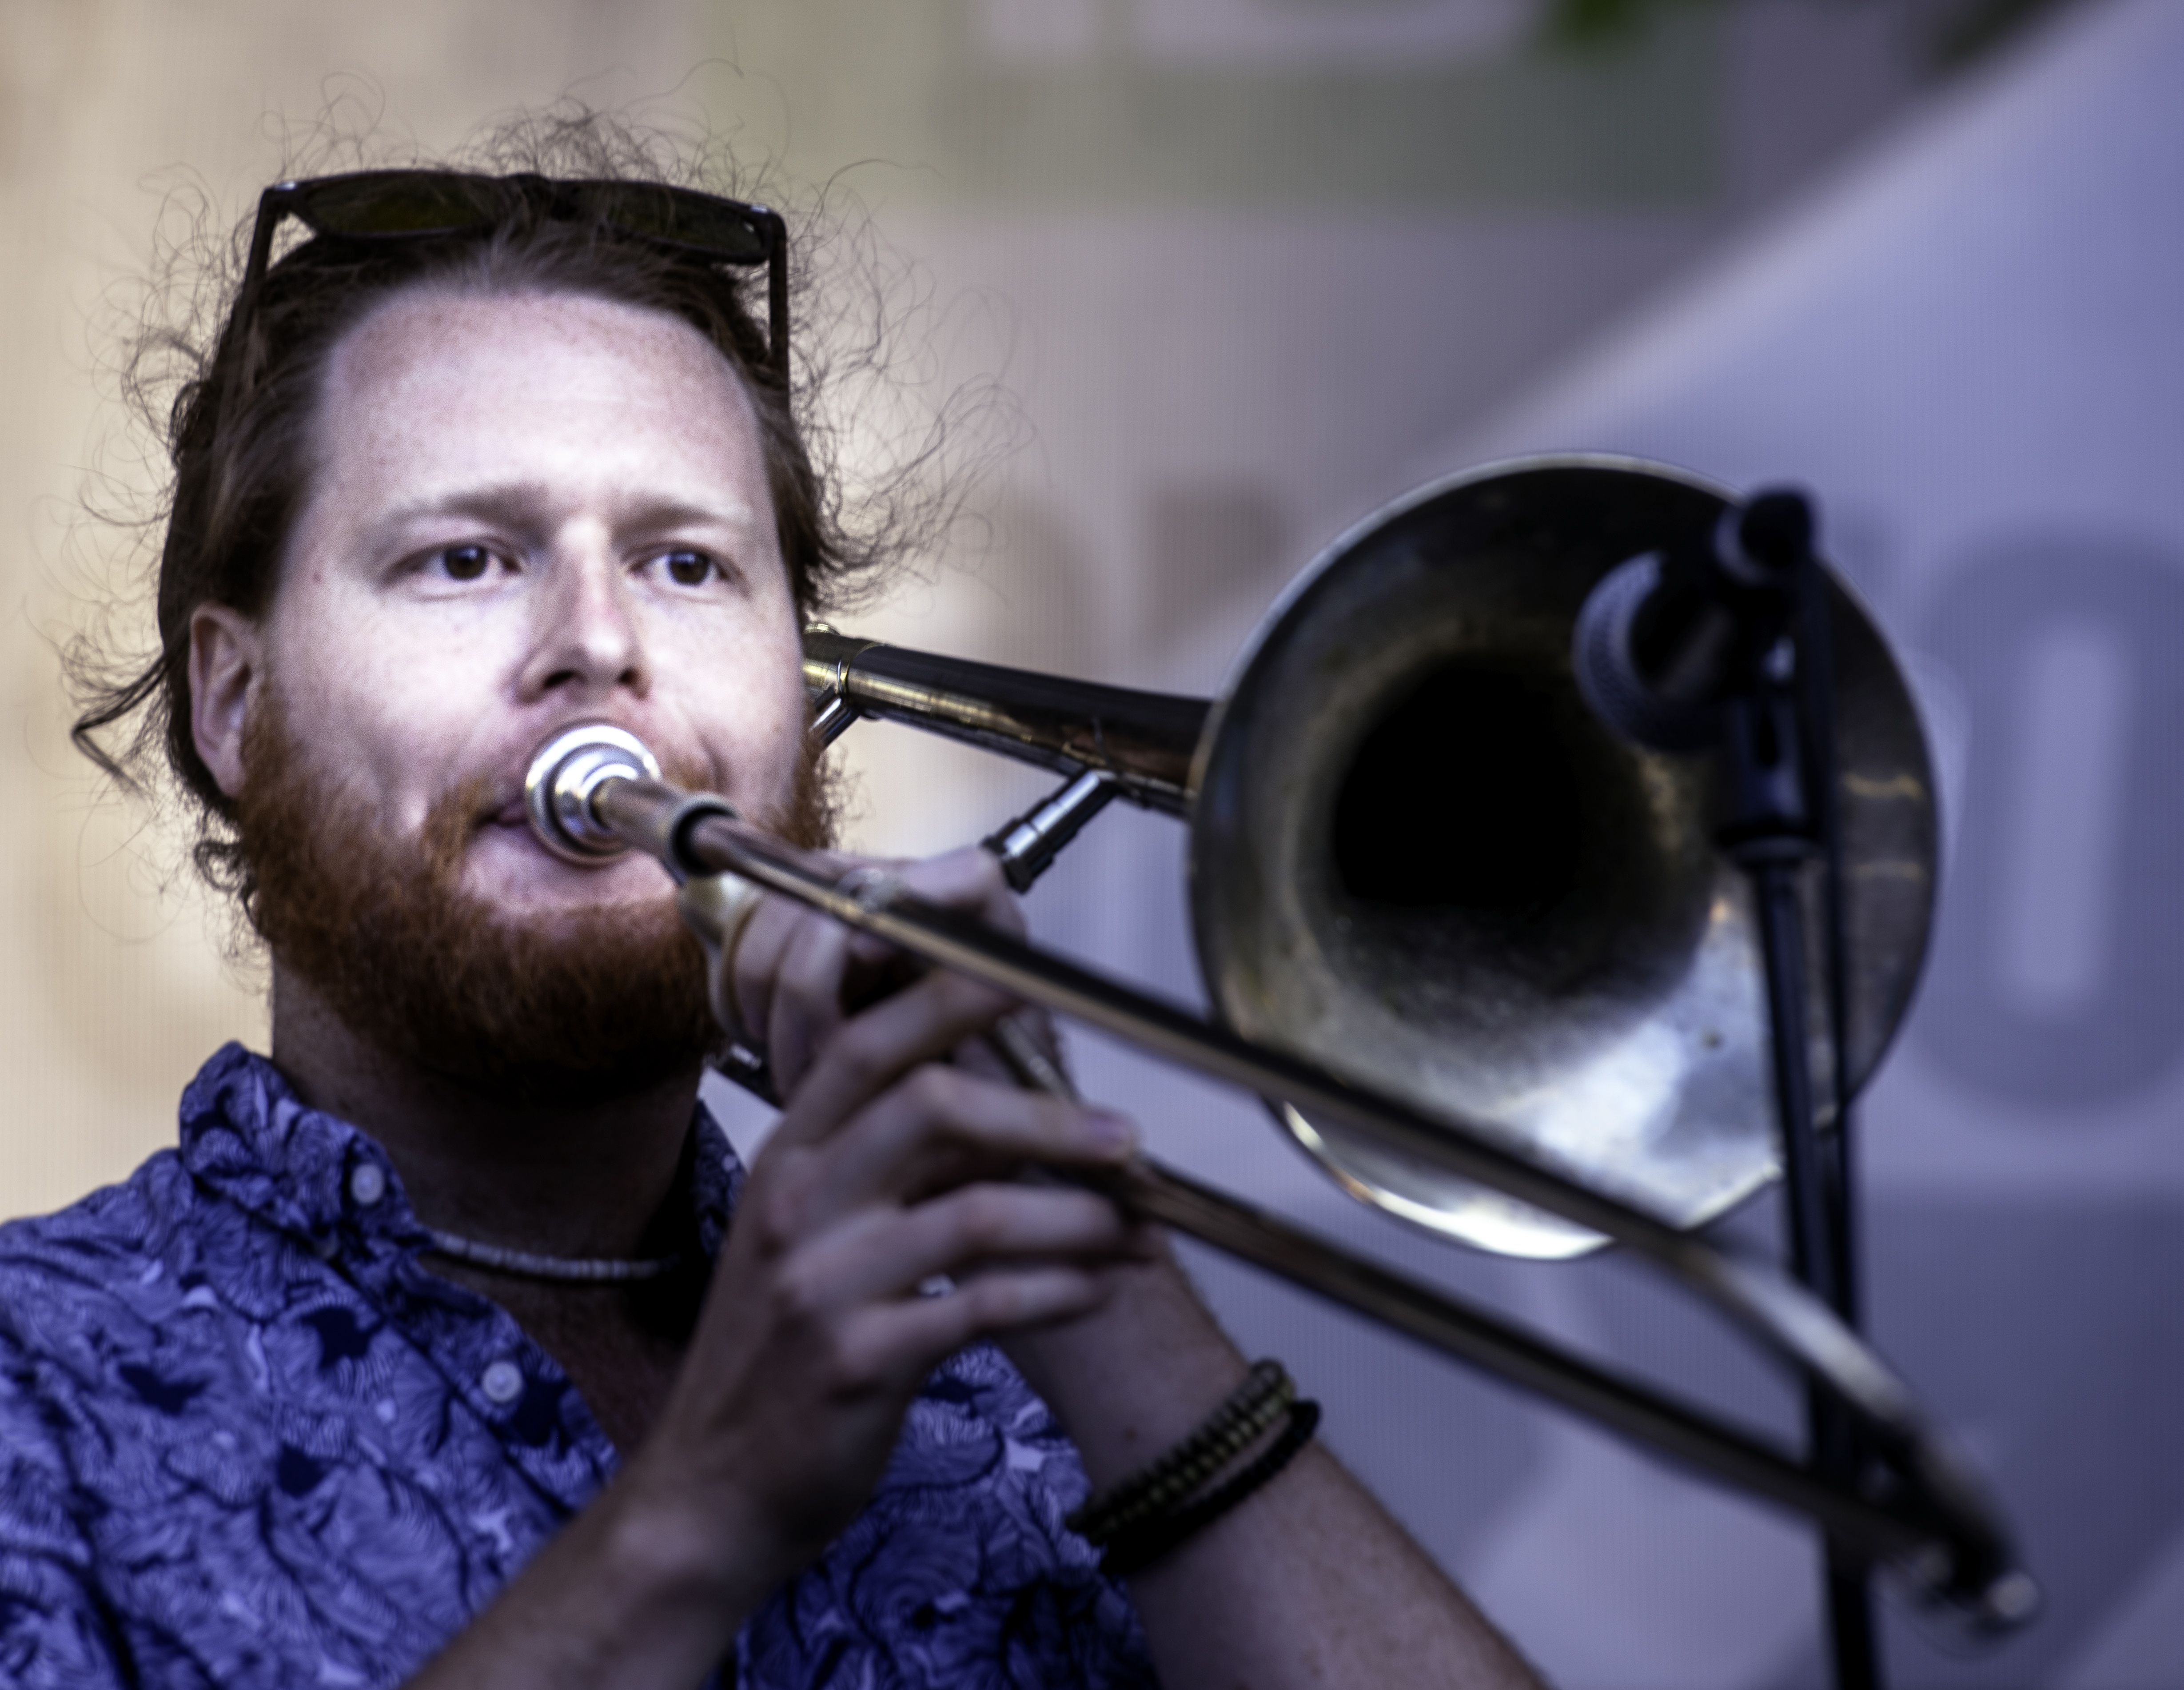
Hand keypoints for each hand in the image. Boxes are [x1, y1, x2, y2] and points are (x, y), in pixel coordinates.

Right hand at [623, 847, 1141, 1595]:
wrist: (709, 1494)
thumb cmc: (777, 1361)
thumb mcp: (809, 1243)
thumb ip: (886, 1171)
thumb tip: (1001, 1113)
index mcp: (787, 1159)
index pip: (866, 1043)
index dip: (949, 1000)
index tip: (1029, 981)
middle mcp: (797, 1204)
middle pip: (933, 1108)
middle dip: (1045, 1118)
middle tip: (1126, 1139)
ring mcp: (822, 1283)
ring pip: (975, 1213)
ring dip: (1074, 1220)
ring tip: (1135, 1232)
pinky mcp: (857, 1360)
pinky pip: (981, 1306)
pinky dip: (1055, 1293)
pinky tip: (1095, 1293)